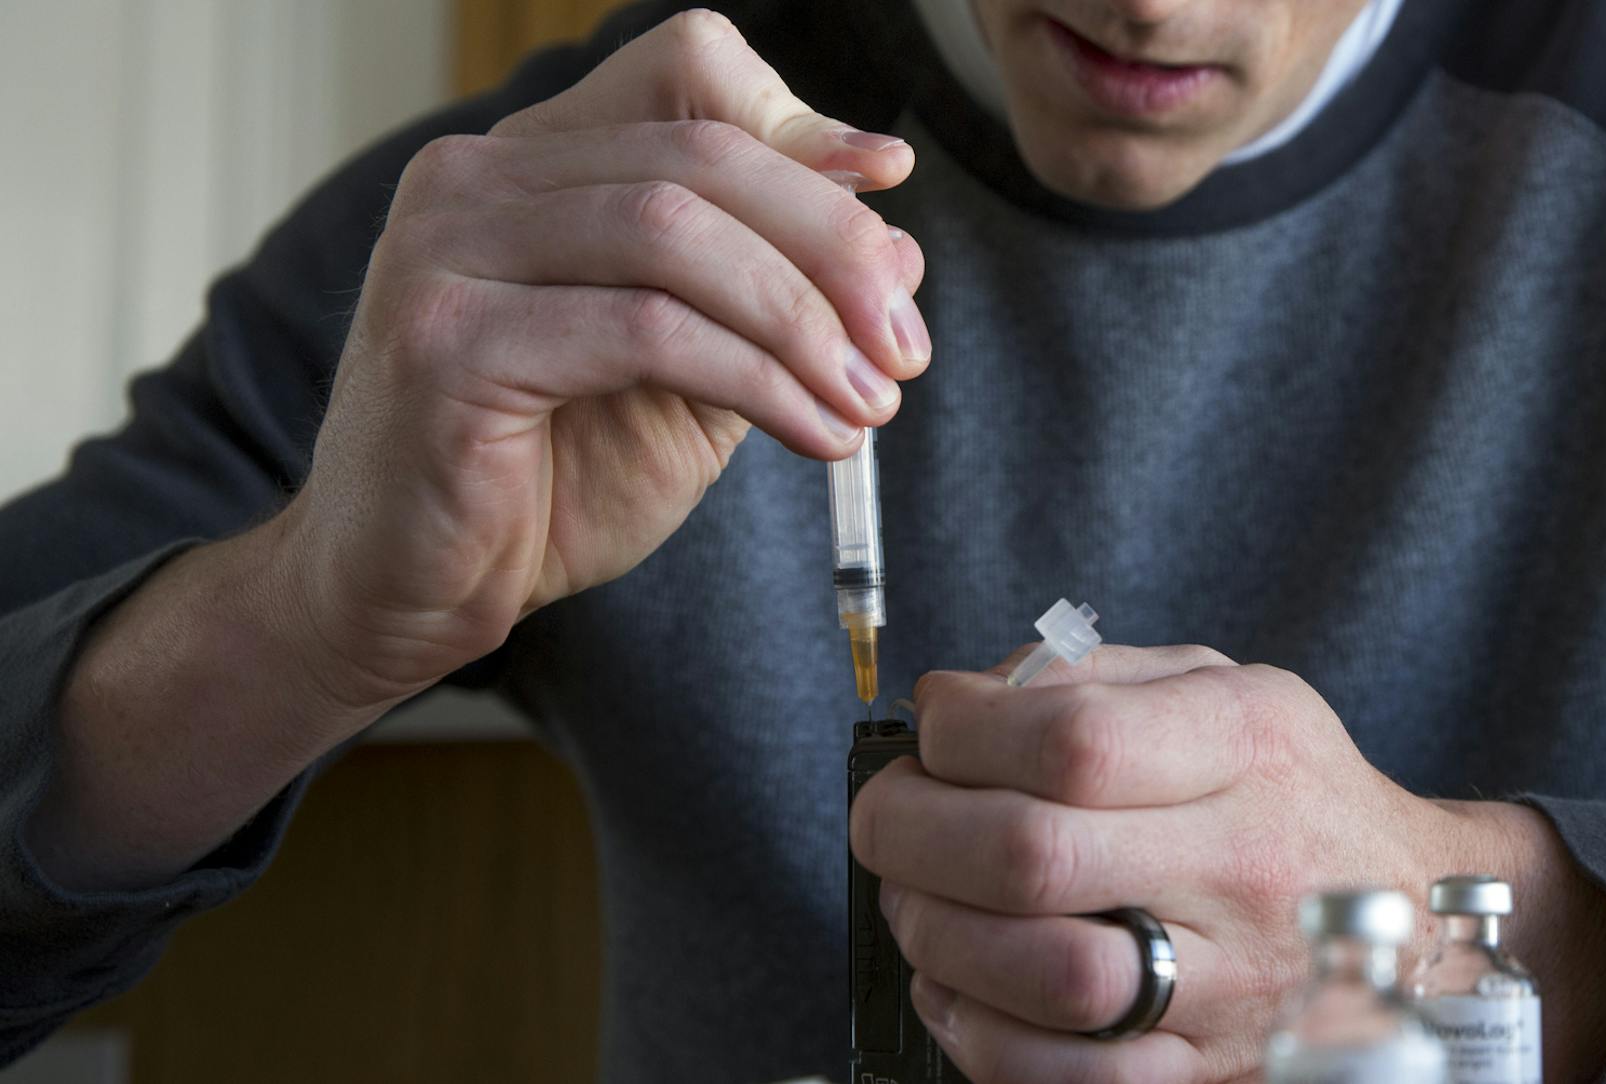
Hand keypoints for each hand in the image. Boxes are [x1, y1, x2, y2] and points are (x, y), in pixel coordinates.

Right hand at [281, 11, 930, 713]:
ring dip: (804, 323)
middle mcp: (474, 179)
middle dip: (834, 247)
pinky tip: (815, 434)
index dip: (799, 121)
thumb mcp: (689, 374)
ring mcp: (446, 250)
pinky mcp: (446, 341)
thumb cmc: (546, 485)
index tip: (890, 187)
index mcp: (533, 164)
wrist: (410, 597)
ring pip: (678, 234)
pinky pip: (646, 332)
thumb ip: (768, 300)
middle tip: (906, 344)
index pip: (685, 69)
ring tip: (870, 402)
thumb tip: (897, 244)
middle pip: (701, 155)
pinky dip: (758, 381)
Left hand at [850, 645, 1605, 1081]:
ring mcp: (1236, 982)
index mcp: (1248, 745)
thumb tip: (949, 705)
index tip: (935, 736)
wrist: (1416, 909)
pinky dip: (981, 1037)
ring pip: (1046, 979)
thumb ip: (1088, 678)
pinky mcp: (1212, 1070)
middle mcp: (1249, 863)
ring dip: (937, 936)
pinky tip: (961, 991)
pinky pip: (1071, 1079)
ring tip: (920, 903)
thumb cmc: (1288, 789)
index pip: (1072, 740)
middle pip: (1034, 856)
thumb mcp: (1222, 688)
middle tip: (886, 821)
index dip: (962, 738)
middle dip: (913, 834)